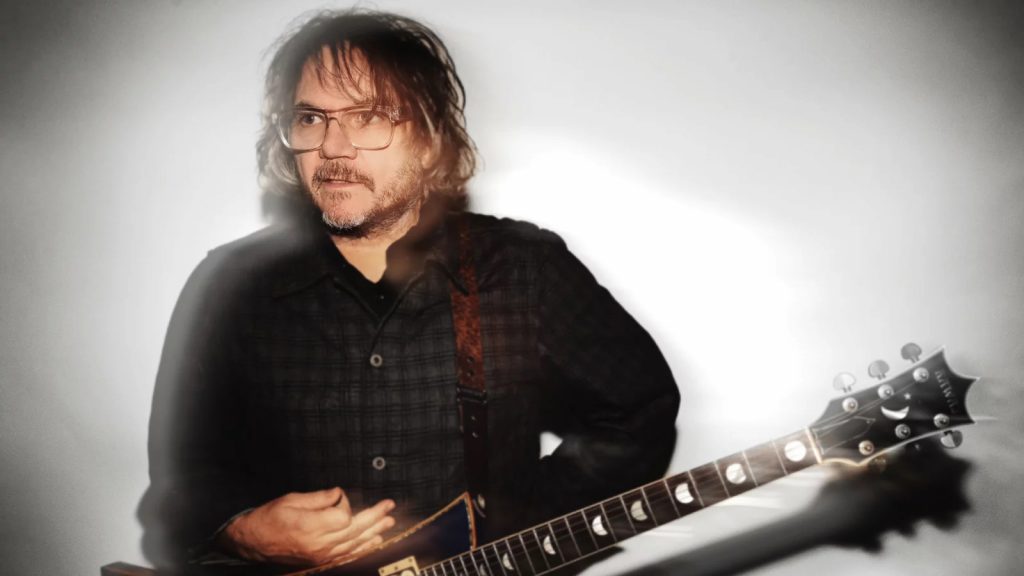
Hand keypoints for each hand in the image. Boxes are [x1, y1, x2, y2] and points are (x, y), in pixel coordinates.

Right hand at [219, 487, 395, 565]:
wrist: (252, 543)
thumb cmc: (268, 518)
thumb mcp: (290, 500)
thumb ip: (319, 498)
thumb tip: (340, 494)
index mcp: (310, 527)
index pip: (344, 516)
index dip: (347, 504)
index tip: (340, 496)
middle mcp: (319, 544)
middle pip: (355, 530)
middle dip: (374, 517)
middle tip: (389, 506)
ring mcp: (321, 555)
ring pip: (355, 544)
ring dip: (374, 532)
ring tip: (388, 521)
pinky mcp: (320, 561)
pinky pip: (347, 555)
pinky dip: (363, 548)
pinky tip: (374, 541)